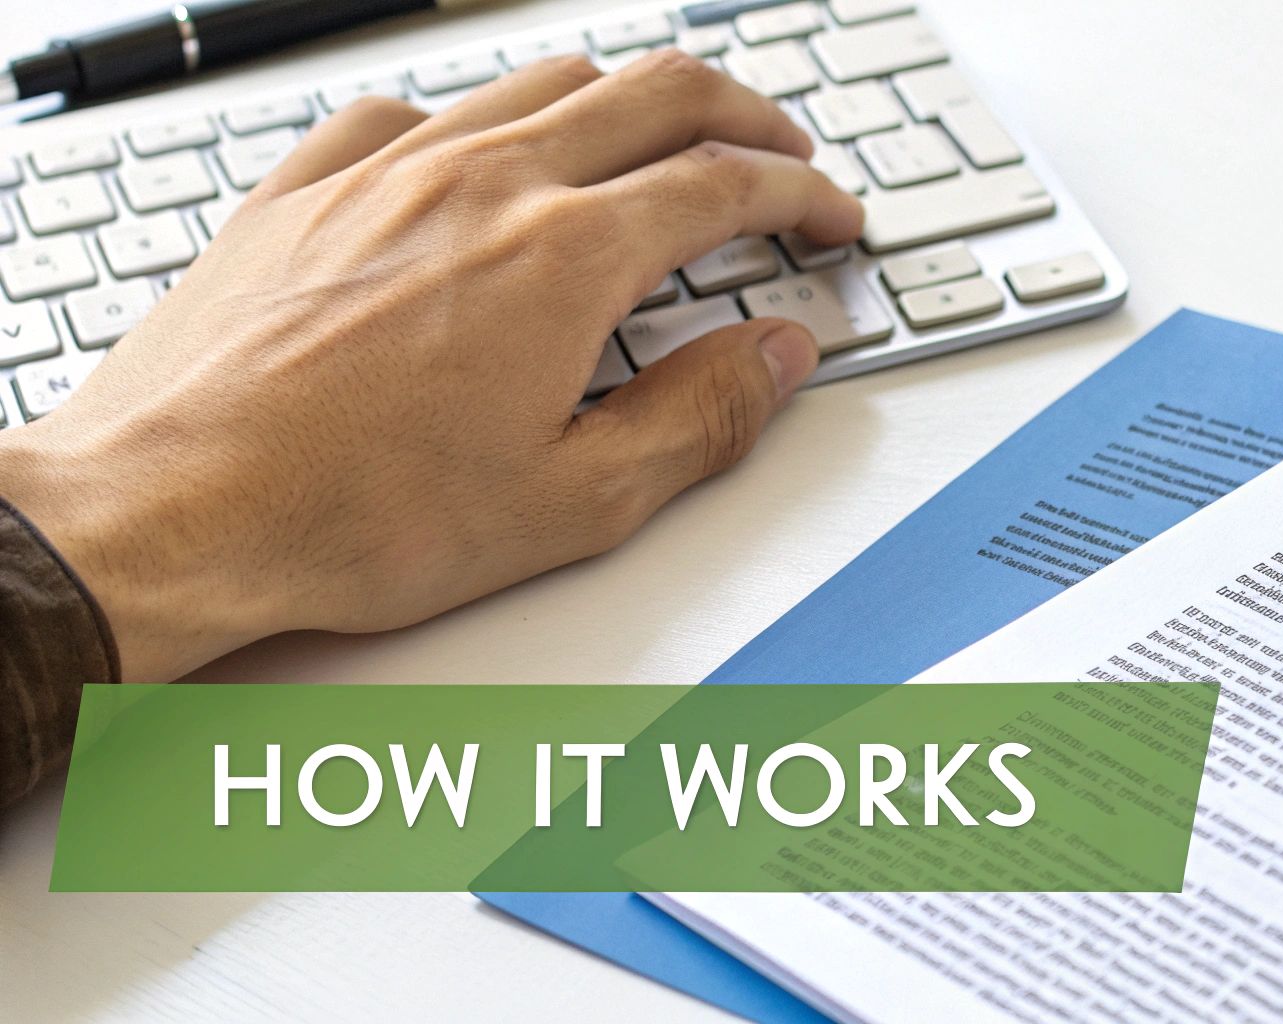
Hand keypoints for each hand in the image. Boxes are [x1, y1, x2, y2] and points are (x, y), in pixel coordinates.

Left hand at [0, 52, 862, 680]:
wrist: (172, 512)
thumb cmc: (351, 517)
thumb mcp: (572, 502)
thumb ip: (699, 418)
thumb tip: (775, 358)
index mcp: (561, 257)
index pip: (724, 184)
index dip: (801, 194)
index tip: (829, 219)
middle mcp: (481, 185)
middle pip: (652, 94)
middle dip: (744, 114)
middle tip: (781, 155)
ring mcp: (385, 172)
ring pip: (540, 82)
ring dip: (626, 103)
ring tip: (656, 145)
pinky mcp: (305, 188)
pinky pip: (410, 112)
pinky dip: (481, 122)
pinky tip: (479, 163)